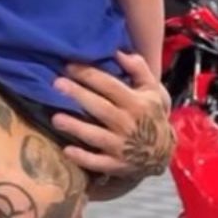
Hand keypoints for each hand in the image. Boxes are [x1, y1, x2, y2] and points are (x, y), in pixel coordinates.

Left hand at [49, 51, 173, 189]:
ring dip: (76, 127)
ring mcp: (121, 146)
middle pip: (100, 108)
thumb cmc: (151, 114)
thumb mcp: (153, 90)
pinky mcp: (115, 165)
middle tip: (56, 84)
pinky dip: (83, 158)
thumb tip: (119, 52)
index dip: (89, 75)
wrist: (162, 151)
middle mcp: (128, 124)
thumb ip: (139, 69)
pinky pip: (97, 163)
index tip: (69, 66)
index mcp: (136, 103)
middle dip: (78, 95)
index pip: (110, 86)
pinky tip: (67, 150)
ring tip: (56, 118)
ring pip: (95, 136)